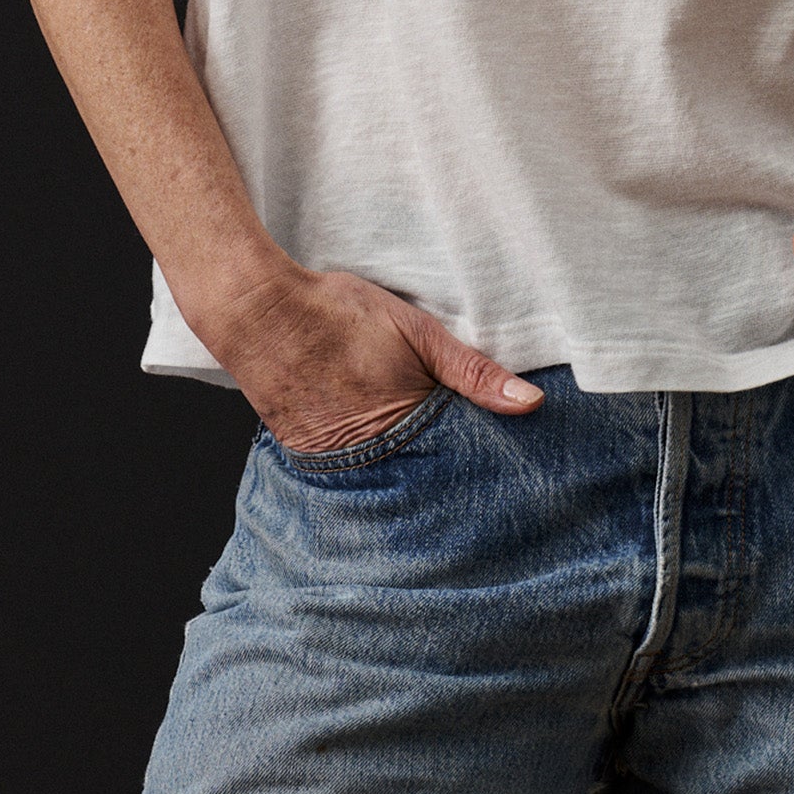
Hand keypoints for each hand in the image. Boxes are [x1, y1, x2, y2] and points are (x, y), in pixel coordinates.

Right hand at [194, 262, 543, 454]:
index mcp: (406, 428)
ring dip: (406, 475)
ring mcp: (335, 464)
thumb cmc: (341, 314)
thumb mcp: (419, 332)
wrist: (260, 313)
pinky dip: (369, 466)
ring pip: (387, 480)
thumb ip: (474, 372)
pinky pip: (350, 475)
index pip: (458, 464)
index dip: (480, 462)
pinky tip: (381, 453)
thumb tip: (532, 403)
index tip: (506, 469)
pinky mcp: (308, 459)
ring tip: (423, 466)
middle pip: (422, 479)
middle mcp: (371, 458)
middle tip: (470, 475)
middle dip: (445, 476)